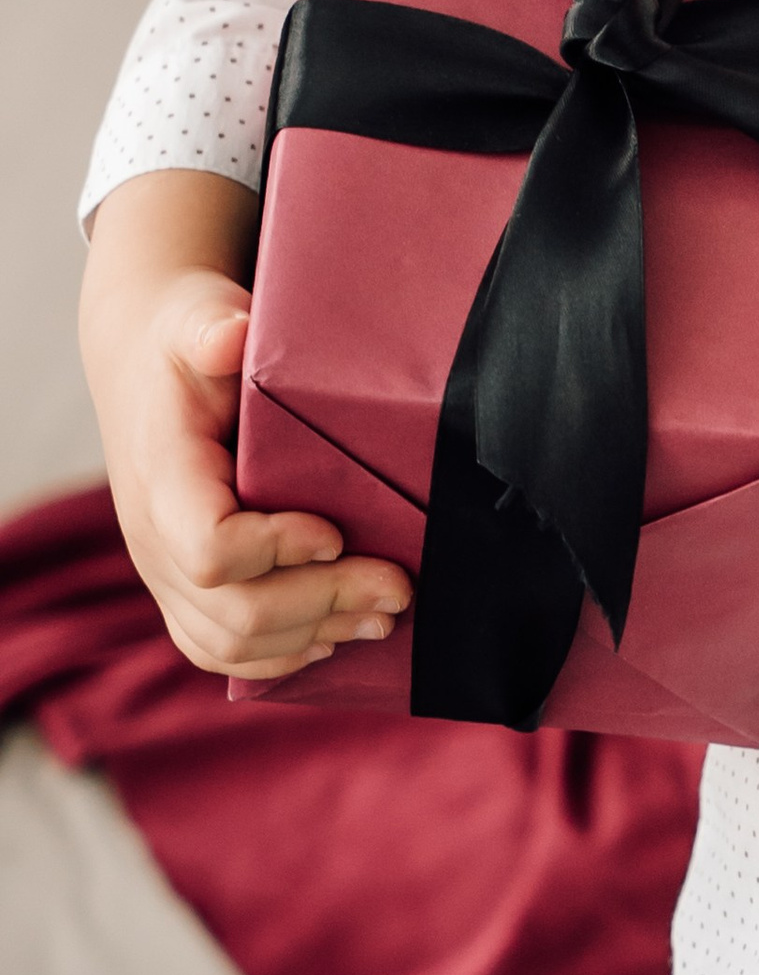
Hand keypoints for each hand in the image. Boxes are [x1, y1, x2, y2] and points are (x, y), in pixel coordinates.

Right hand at [81, 169, 409, 681]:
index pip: (209, 546)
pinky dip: (279, 657)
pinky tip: (332, 638)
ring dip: (312, 636)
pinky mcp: (181, 589)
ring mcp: (163, 571)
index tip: (334, 531)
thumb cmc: (185, 340)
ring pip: (228, 644)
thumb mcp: (197, 317)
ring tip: (383, 616)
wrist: (144, 367)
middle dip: (323, 604)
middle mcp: (152, 537)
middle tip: (398, 588)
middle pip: (232, 611)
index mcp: (159, 475)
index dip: (274, 551)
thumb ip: (213, 329)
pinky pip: (216, 650)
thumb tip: (234, 334)